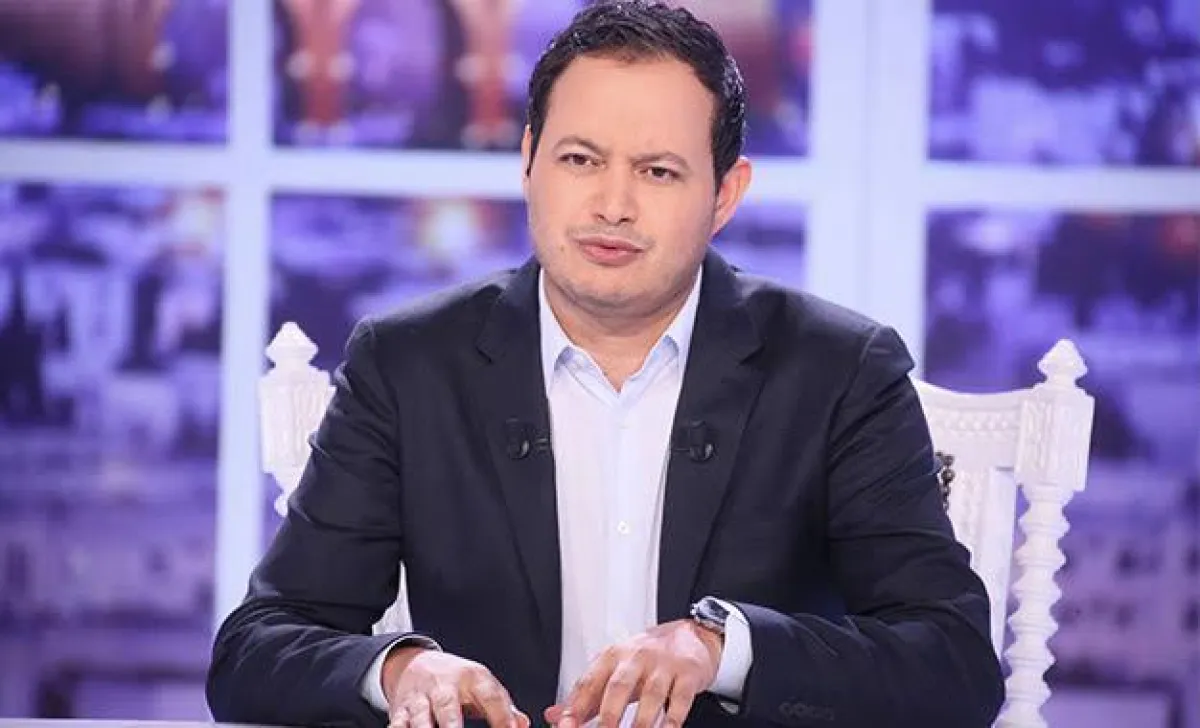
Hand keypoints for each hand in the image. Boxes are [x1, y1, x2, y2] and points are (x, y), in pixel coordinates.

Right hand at [383, 646, 531, 727]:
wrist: (415, 663)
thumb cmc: (456, 681)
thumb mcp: (481, 685)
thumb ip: (503, 706)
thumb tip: (523, 724)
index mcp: (471, 677)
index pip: (490, 696)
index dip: (502, 716)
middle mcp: (444, 686)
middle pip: (448, 707)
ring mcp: (420, 699)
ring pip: (420, 720)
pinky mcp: (401, 710)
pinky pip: (398, 725)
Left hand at [544, 620, 721, 727]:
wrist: (691, 635)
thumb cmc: (648, 656)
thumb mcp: (615, 669)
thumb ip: (586, 696)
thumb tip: (554, 716)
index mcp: (613, 656)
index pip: (589, 681)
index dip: (576, 706)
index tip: (566, 726)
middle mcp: (637, 657)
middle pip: (618, 687)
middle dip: (608, 717)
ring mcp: (663, 665)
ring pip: (650, 696)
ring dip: (641, 724)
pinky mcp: (688, 674)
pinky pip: (680, 700)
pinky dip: (671, 722)